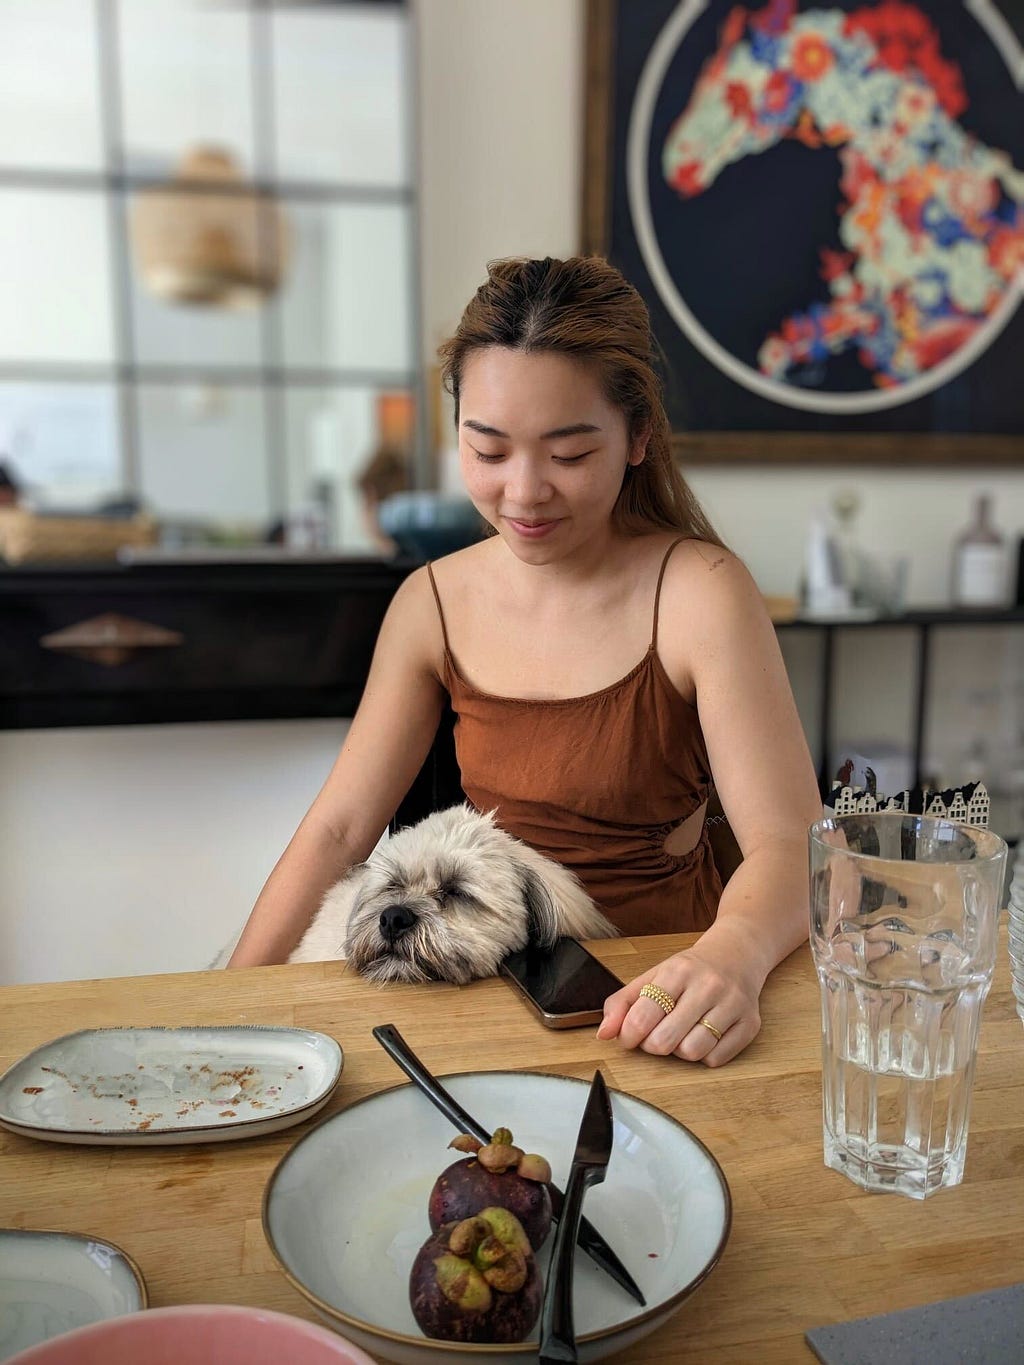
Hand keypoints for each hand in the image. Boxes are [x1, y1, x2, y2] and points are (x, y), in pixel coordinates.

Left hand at [596, 944, 762, 1066]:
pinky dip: (704, 1055)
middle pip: (665, 1041)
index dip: (629, 1035)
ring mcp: (732, 1004)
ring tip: (681, 1034)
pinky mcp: (750, 1023)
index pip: (643, 1016)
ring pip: (692, 1052)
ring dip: (680, 1051)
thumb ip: (623, 1003)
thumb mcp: (653, 976)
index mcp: (677, 971)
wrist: (738, 954)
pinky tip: (703, 1036)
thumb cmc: (691, 970)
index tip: (630, 1036)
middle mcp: (707, 985)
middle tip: (656, 1035)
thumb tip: (603, 1034)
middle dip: (653, 1045)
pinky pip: (716, 1059)